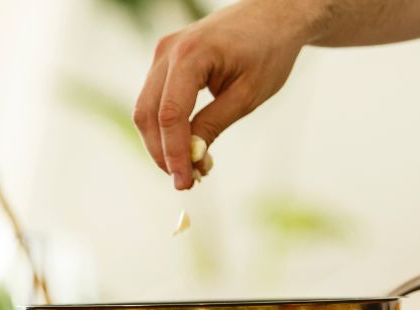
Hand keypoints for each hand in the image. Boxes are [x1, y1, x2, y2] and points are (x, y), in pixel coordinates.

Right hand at [133, 0, 311, 189]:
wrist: (272, 14)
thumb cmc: (268, 51)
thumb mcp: (246, 95)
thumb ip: (213, 125)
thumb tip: (191, 159)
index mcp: (190, 55)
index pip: (171, 115)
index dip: (174, 153)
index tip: (184, 182)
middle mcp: (168, 51)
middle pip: (149, 115)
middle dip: (162, 153)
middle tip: (185, 181)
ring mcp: (162, 54)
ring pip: (146, 110)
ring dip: (161, 143)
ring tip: (187, 168)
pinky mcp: (164, 61)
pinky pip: (155, 100)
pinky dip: (165, 127)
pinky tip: (185, 146)